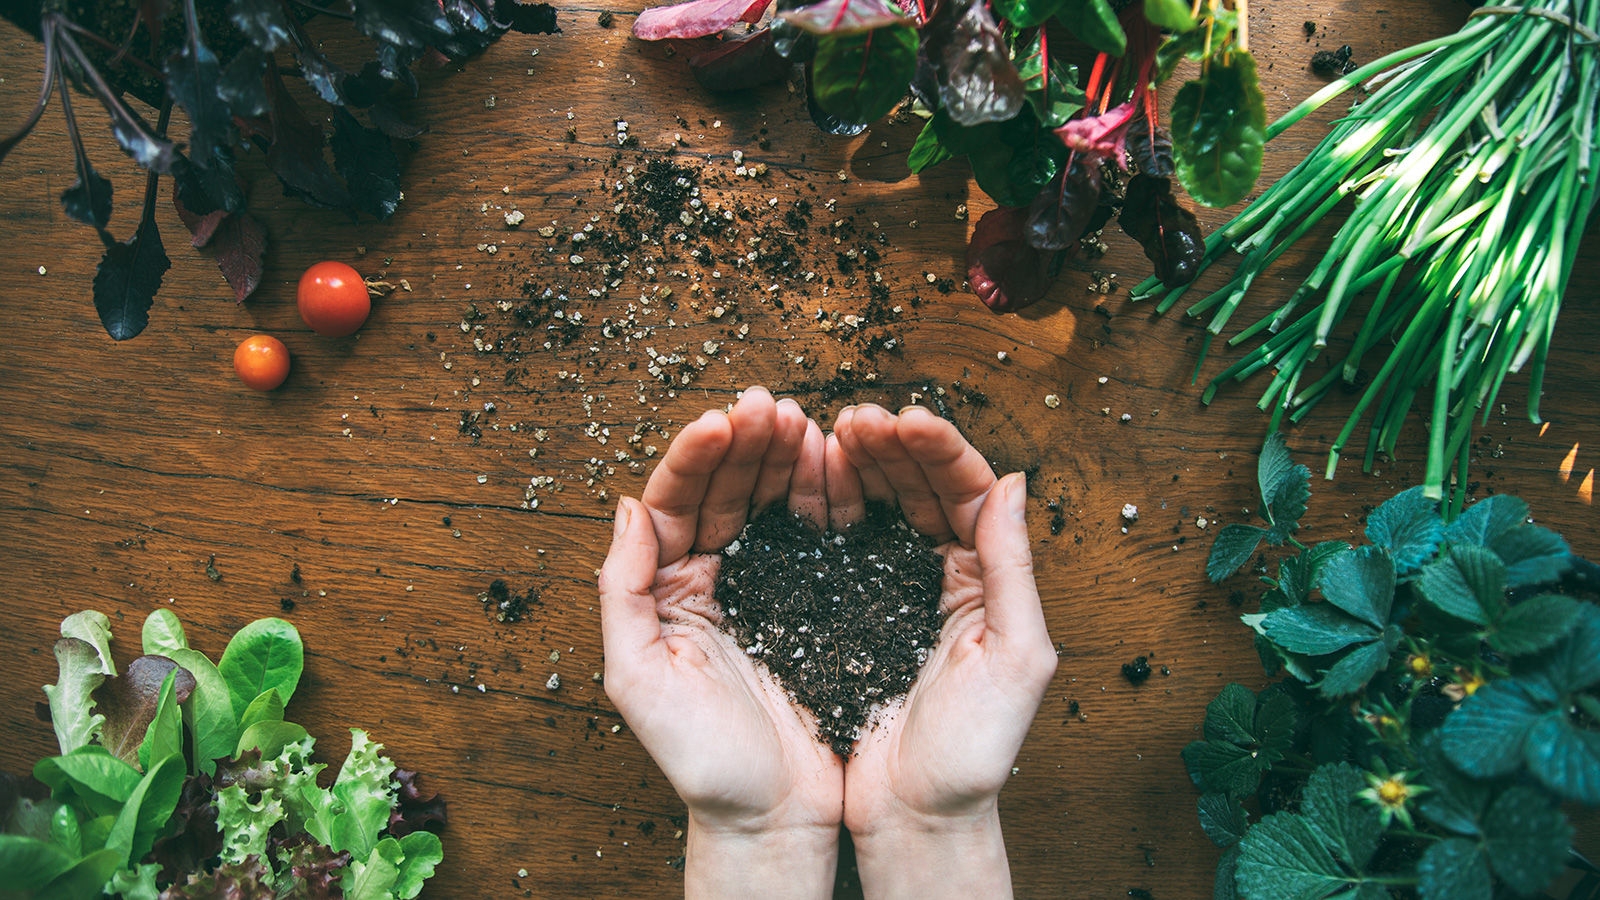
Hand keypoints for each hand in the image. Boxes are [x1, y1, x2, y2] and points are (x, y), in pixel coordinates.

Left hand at [599, 386, 842, 898]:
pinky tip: (832, 464)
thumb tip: (626, 506)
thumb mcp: (638, 679)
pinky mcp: (809, 601)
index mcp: (663, 590)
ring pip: (765, 501)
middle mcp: (706, 578)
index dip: (697, 457)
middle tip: (771, 405)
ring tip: (802, 421)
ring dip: (780, 457)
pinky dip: (820, 495)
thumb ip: (621, 591)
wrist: (775, 816)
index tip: (725, 421)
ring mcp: (759, 586)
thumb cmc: (702, 762)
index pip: (674, 502)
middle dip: (744, 442)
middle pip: (721, 489)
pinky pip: (810, 534)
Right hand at [830, 404, 1056, 899]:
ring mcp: (890, 588)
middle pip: (917, 487)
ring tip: (825, 432)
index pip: (968, 492)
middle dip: (889, 445)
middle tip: (856, 417)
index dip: (939, 450)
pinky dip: (822, 505)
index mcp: (988, 579)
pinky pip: (834, 543)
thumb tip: (1015, 480)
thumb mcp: (1016, 658)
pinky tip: (805, 479)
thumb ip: (1015, 568)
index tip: (905, 419)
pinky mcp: (843, 610)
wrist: (914, 818)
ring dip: (853, 464)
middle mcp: (943, 574)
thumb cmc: (974, 754)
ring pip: (875, 505)